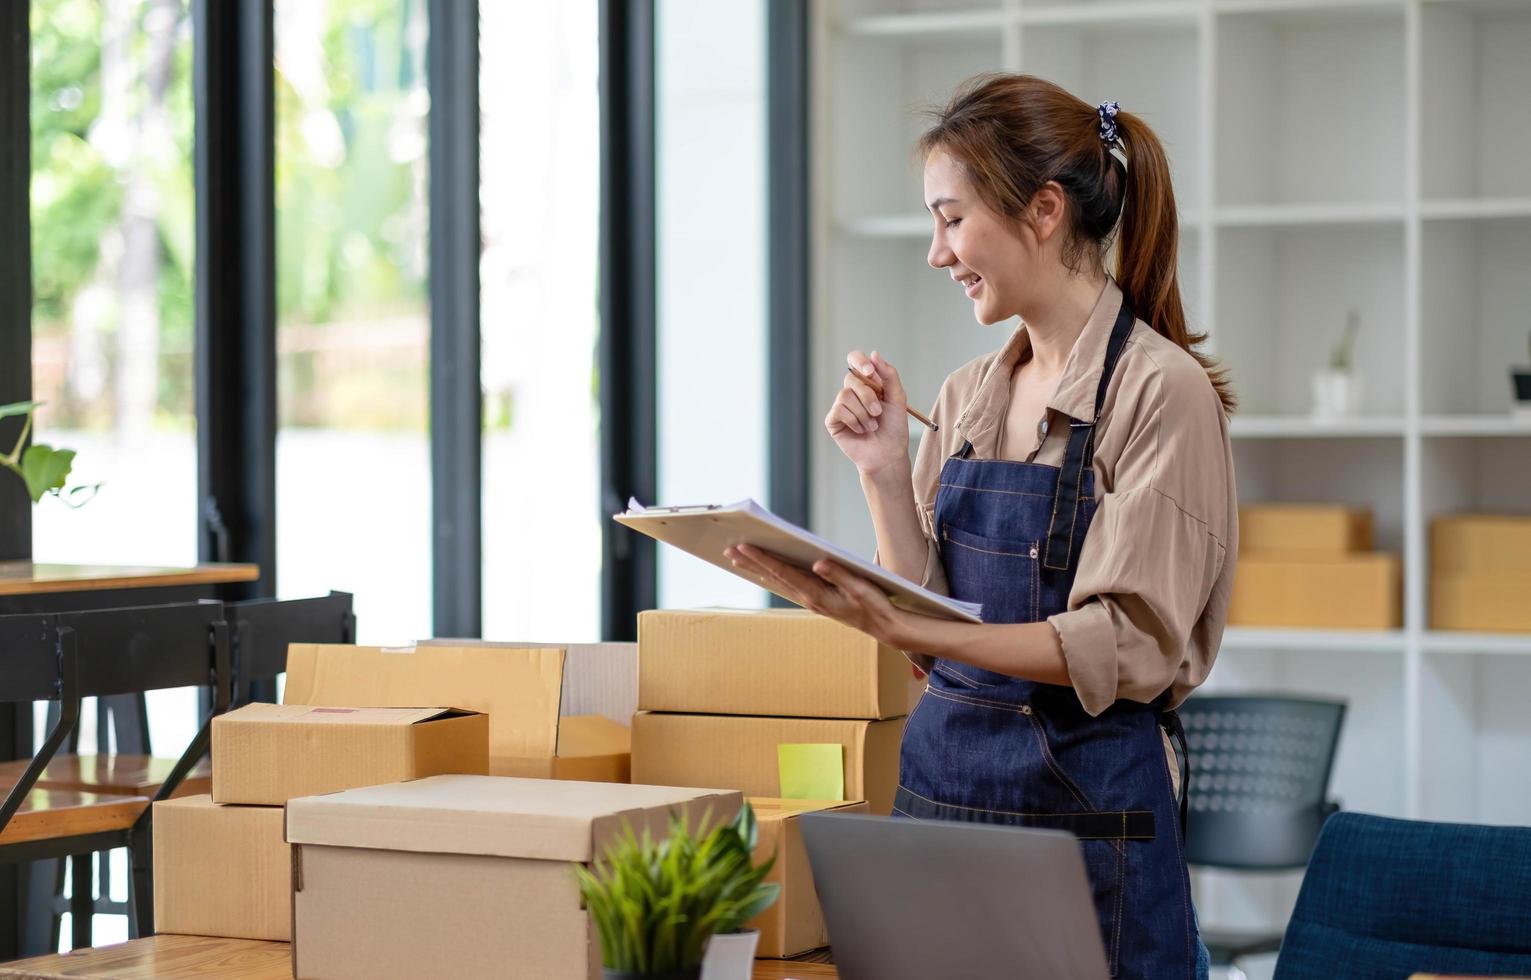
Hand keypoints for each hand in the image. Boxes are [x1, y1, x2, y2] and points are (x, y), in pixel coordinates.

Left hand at [725, 543, 922, 649]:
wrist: (886, 627)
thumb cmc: (875, 605)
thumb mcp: (861, 588)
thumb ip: (840, 574)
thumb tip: (818, 562)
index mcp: (817, 594)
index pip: (783, 572)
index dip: (762, 558)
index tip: (743, 546)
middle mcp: (809, 598)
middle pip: (774, 576)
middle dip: (751, 562)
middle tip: (728, 549)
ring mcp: (811, 600)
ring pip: (778, 581)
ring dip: (758, 568)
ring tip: (738, 557)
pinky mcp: (816, 599)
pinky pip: (788, 584)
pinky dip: (772, 574)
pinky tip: (763, 570)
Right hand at [824, 350, 909, 476]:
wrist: (888, 454)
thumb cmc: (894, 427)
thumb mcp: (898, 398)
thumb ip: (889, 375)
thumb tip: (874, 354)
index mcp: (867, 382)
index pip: (855, 360)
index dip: (859, 361)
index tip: (870, 371)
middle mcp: (852, 391)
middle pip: (851, 379)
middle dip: (868, 397)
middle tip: (879, 412)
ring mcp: (841, 405)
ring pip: (845, 395)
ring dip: (863, 413)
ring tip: (872, 426)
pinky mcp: (833, 420)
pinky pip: (839, 410)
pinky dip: (854, 421)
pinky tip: (861, 430)